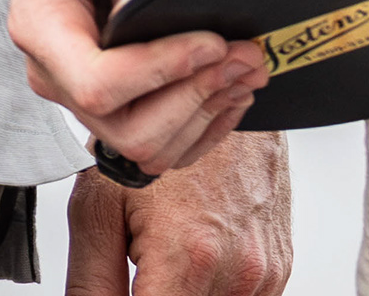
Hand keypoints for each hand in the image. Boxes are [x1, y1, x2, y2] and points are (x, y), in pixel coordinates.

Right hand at [12, 0, 265, 172]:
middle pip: (127, 129)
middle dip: (193, 98)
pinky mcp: (125, 93)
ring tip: (250, 67)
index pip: (97, 84)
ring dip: (207, 114)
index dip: (160, 71)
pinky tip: (235, 88)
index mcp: (40, 26)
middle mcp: (61, 69)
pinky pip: (166, 141)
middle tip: (245, 55)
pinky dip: (208, 124)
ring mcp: (92, 88)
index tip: (210, 39)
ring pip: (149, 147)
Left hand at [66, 132, 292, 295]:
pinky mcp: (277, 271)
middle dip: (155, 293)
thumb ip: (90, 283)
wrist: (224, 92)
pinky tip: (195, 252)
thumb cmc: (164, 139)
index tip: (123, 286)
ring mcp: (263, 274)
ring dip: (182, 292)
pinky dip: (210, 288)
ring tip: (168, 250)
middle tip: (140, 264)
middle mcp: (237, 271)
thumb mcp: (101, 206)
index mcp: (190, 257)